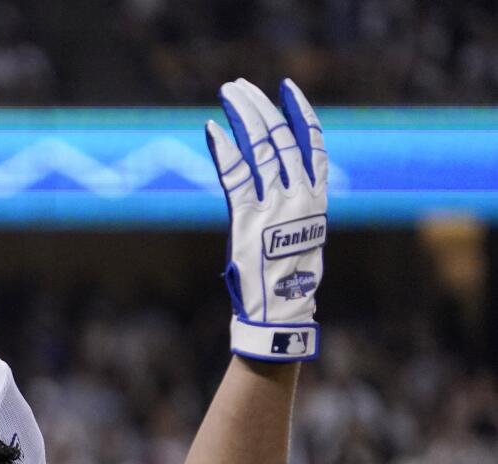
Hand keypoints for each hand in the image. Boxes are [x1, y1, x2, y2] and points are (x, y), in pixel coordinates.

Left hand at [205, 78, 327, 361]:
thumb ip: (292, 210)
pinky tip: (211, 129)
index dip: (299, 111)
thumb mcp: (300, 238)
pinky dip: (222, 150)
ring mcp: (274, 206)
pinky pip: (234, 177)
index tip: (285, 88)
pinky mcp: (247, 220)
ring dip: (241, 117)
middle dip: (258, 107)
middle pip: (281, 137)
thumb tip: (280, 192)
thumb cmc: (286, 281)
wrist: (280, 312)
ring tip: (226, 95)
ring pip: (260, 149)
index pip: (313, 142)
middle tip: (239, 87)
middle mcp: (299, 196)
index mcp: (316, 198)